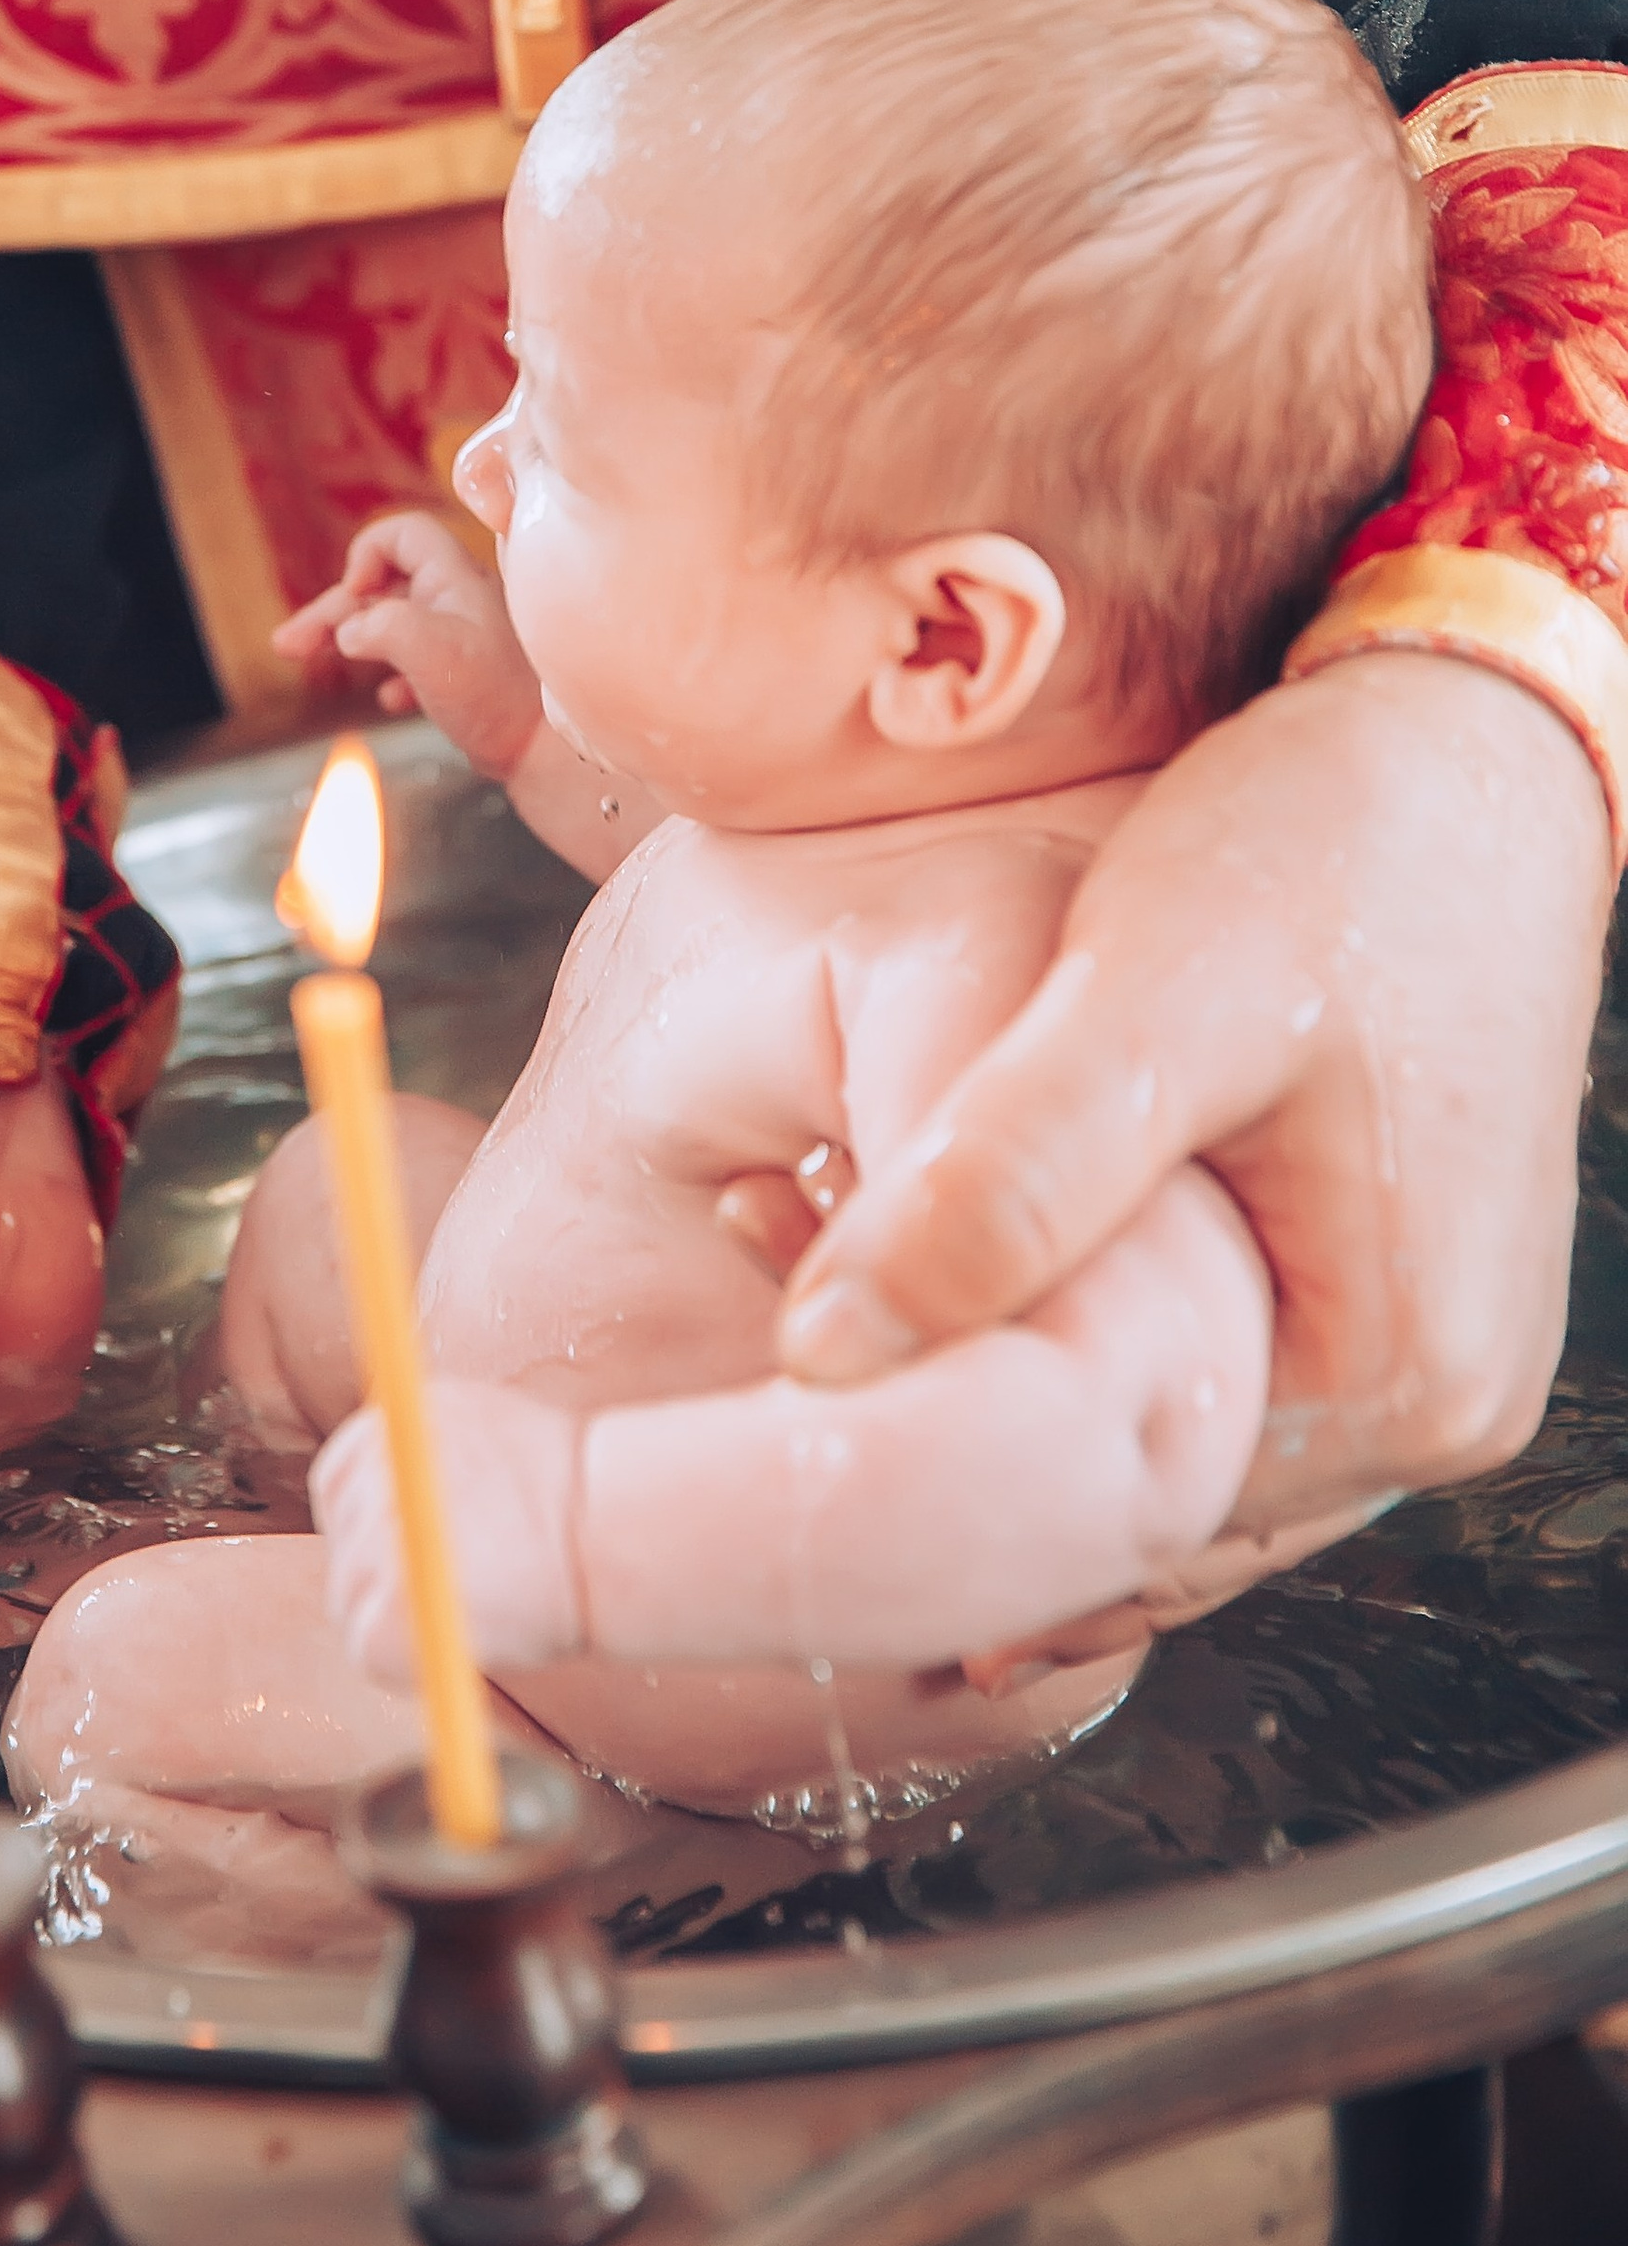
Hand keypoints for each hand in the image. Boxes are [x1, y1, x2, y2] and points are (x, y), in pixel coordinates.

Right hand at [275, 513, 543, 773]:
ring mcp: (462, 639)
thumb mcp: (431, 649)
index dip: (367, 554)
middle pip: (382, 586)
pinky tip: (386, 700)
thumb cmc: (497, 695)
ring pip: (392, 625)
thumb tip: (349, 632)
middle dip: (331, 611)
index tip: (354, 595)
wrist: (547, 752)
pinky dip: (388, 674)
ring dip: (347, 640)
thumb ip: (381, 627)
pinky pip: (414, 661)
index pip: (402, 534)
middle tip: (287, 643)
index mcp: (454, 579)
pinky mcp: (465, 676)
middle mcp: (458, 601)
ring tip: (305, 662)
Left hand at [313, 1382, 586, 1678]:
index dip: (383, 1521)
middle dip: (392, 1569)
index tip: (425, 1540)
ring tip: (480, 1598)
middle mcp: (363, 1482)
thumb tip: (398, 1503)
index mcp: (380, 1429)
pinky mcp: (377, 1621)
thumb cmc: (561, 1487)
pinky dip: (410, 1655)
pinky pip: (371, 1647)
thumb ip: (426, 1465)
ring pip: (355, 1599)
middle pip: (346, 1544)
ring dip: (407, 1611)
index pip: (344, 1483)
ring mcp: (364, 1550)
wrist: (605, 1524)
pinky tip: (466, 1629)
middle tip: (465, 1579)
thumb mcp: (478, 1438)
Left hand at [777, 653, 1612, 1595]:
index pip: (1120, 1510)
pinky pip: (1207, 1350)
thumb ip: (1002, 1179)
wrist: (1468, 736)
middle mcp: (1437, 1404)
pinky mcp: (1382, 1275)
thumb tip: (833, 1350)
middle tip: (777, 1244)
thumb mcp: (1148, 994)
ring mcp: (1421, 1346)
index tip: (781, 1312)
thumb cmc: (1336, 842)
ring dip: (1013, 1354)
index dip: (938, 1434)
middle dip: (962, 1402)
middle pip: (1144, 1487)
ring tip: (836, 1219)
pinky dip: (1083, 1309)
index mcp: (1401, 1378)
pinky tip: (954, 1225)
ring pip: (1163, 1417)